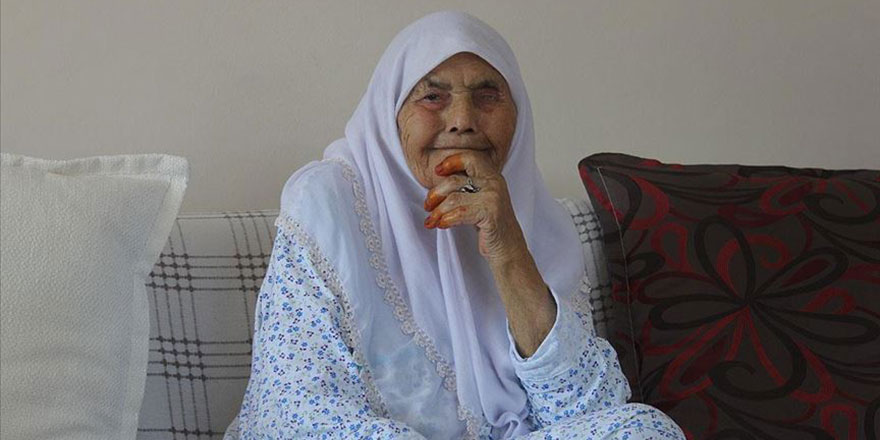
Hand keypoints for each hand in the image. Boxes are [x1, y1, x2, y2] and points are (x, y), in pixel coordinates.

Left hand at [423, 151, 555, 355]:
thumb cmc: (490, 227)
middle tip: (427, 205)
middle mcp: (495, 183)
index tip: (436, 172)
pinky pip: (460, 212)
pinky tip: (441, 226)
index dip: (451, 161)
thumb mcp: (478, 201)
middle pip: (456, 179)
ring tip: (431, 221)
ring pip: (454, 197)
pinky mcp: (491, 213)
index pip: (470, 157)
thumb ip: (466, 188)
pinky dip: (446, 219)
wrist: (508, 251)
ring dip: (438, 211)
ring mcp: (494, 197)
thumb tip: (437, 183)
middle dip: (436, 192)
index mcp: (492, 176)